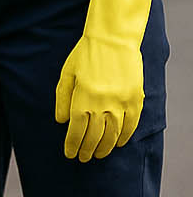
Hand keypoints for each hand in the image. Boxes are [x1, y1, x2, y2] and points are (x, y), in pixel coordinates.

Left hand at [55, 0, 153, 160]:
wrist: (113, 38)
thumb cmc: (85, 54)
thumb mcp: (67, 74)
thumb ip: (63, 98)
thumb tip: (61, 122)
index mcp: (83, 97)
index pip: (77, 130)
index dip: (73, 145)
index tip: (70, 154)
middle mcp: (103, 102)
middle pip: (94, 136)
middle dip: (87, 150)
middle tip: (83, 158)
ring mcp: (121, 101)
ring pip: (113, 134)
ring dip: (105, 147)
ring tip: (98, 154)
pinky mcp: (135, 98)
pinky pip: (131, 124)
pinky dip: (125, 137)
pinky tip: (118, 144)